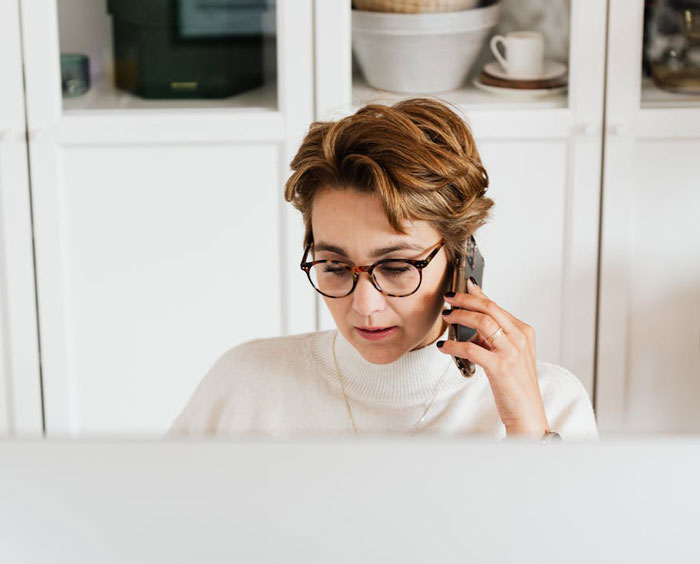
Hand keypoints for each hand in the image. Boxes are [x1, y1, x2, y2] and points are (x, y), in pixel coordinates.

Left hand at [437, 278, 549, 437]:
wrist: (527, 412)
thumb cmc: (516, 384)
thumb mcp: (510, 353)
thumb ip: (493, 336)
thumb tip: (470, 321)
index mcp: (523, 332)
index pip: (496, 306)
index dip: (477, 295)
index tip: (462, 287)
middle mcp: (519, 338)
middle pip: (489, 308)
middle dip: (465, 300)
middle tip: (449, 299)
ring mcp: (511, 352)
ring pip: (481, 322)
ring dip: (459, 317)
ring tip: (446, 318)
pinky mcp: (500, 367)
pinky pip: (471, 349)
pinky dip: (453, 345)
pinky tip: (444, 346)